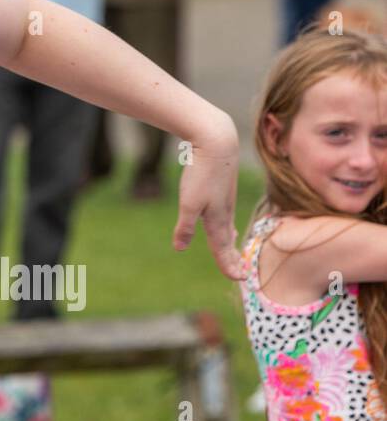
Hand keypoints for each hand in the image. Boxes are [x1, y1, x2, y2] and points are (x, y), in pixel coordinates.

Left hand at [172, 116, 244, 280]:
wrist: (216, 141)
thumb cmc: (202, 174)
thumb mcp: (189, 203)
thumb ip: (185, 227)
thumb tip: (180, 248)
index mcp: (218, 219)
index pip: (223, 249)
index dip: (229, 265)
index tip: (239, 279)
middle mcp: (224, 211)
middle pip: (227, 239)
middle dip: (231, 256)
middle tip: (239, 273)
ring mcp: (224, 198)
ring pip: (226, 224)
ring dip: (228, 239)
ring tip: (232, 249)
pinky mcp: (222, 186)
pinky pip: (224, 211)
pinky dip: (225, 222)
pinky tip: (223, 218)